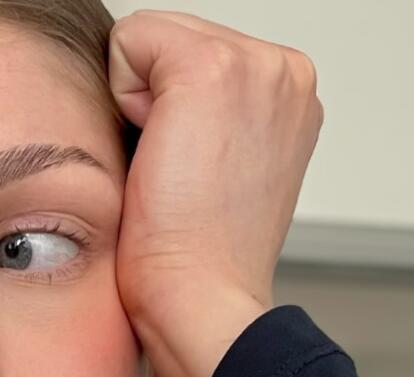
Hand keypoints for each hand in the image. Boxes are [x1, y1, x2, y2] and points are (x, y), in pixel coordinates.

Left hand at [108, 10, 323, 376]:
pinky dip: (123, 98)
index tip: (193, 172)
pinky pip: (129, 40)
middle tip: (180, 173)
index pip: (188, 54)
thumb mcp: (220, 169)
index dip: (168, 111)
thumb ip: (203, 117)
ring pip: (149, 39)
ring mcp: (257, 64)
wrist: (204, 300)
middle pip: (168, 39)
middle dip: (154, 101)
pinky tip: (159, 155)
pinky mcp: (213, 67)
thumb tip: (154, 96)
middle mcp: (285, 70)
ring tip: (172, 166)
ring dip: (140, 104)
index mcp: (290, 94)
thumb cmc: (200, 256)